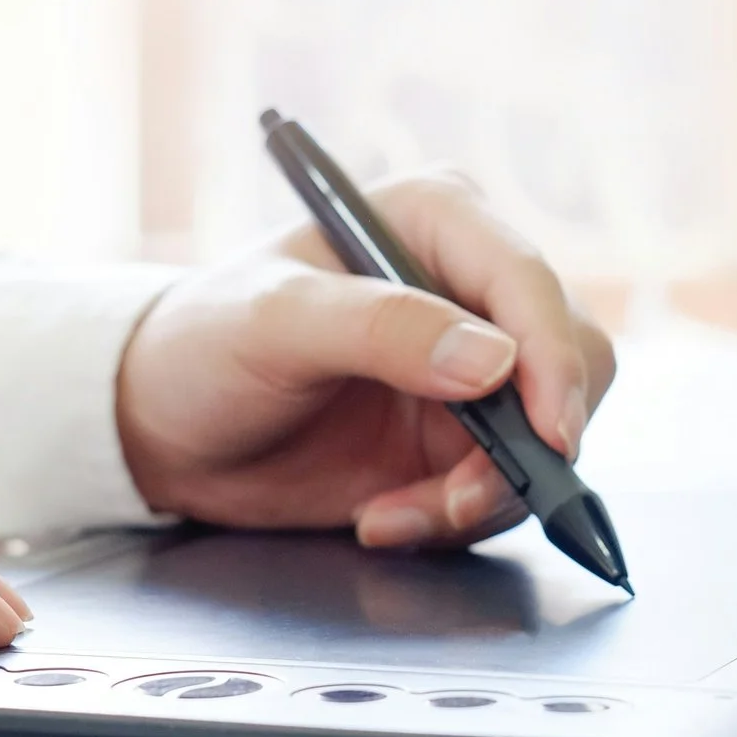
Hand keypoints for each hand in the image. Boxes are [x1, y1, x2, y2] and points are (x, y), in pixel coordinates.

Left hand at [115, 172, 615, 549]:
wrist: (167, 429)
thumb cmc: (204, 344)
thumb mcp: (274, 323)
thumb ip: (381, 329)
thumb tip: (494, 361)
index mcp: (434, 220)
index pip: (527, 281)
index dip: (551, 360)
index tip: (548, 436)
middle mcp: (469, 286)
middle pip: (569, 358)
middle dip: (525, 442)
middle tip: (461, 497)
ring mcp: (473, 365)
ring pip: (550, 433)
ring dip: (485, 492)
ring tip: (395, 514)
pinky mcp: (462, 434)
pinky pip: (509, 484)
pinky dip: (457, 516)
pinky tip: (382, 517)